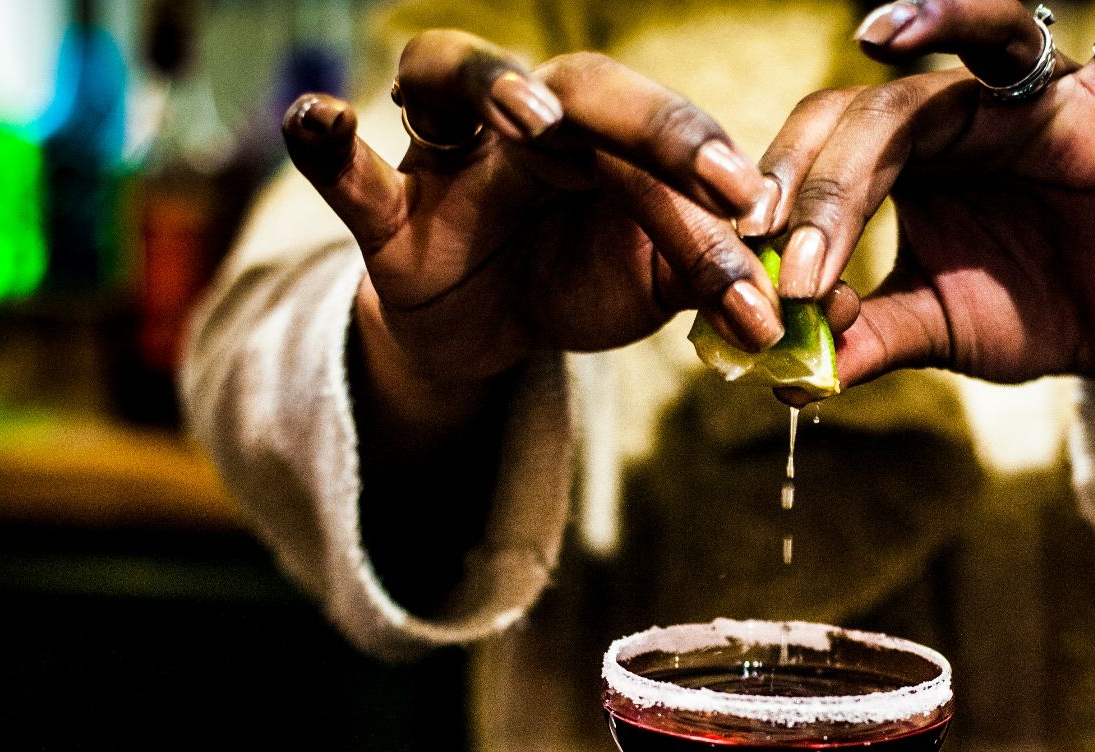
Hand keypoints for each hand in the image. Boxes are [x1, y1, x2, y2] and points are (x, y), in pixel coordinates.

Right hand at [281, 31, 784, 445]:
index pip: (665, 145)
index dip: (711, 174)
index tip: (759, 210)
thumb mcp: (648, 285)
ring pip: (455, 78)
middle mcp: (530, 124)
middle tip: (711, 174)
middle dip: (652, 127)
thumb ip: (701, 276)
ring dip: (496, 85)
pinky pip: (349, 172)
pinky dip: (328, 145)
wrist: (489, 330)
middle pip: (584, 88)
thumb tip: (775, 303)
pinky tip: (319, 119)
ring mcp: (450, 157)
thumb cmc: (577, 279)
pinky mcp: (385, 215)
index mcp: (608, 136)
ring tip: (531, 118)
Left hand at [763, 0, 1094, 452]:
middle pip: (884, 109)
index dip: (786, 192)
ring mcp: (1042, 100)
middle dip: (833, 179)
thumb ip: (868, 339)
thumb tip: (787, 377)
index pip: (828, 148)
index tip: (749, 249)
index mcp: (905, 156)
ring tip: (880, 35)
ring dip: (941, 20)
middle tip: (803, 255)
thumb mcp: (936, 330)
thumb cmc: (1025, 311)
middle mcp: (964, 110)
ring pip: (988, 40)